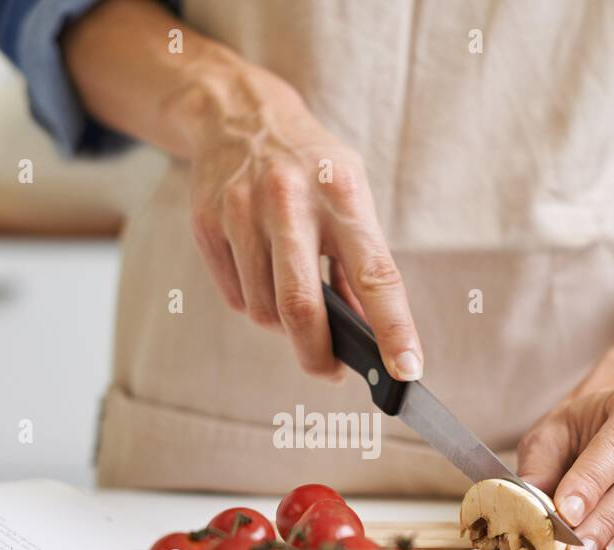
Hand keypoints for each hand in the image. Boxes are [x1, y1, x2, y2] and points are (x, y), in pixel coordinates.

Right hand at [183, 71, 422, 380]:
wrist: (237, 113)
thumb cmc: (310, 165)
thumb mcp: (350, 195)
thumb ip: (358, 260)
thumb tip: (367, 335)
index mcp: (342, 194)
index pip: (374, 274)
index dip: (394, 328)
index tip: (406, 369)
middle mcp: (290, 201)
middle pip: (301, 306)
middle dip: (317, 354)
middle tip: (330, 372)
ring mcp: (242, 211)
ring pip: (264, 310)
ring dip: (283, 325)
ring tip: (292, 299)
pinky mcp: (207, 224)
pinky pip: (236, 296)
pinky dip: (254, 303)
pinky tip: (262, 274)